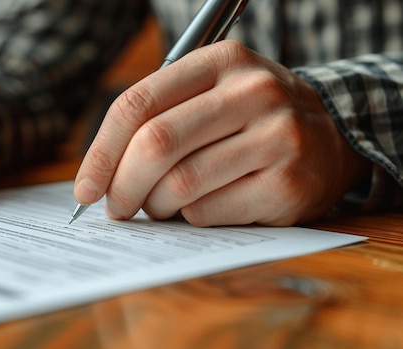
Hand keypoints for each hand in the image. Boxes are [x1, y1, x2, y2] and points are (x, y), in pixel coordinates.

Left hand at [74, 40, 370, 226]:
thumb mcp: (212, 94)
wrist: (333, 136)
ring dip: (156, 206)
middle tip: (116, 207)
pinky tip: (201, 207)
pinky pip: (209, 212)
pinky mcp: (287, 185)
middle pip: (156, 144)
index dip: (101, 151)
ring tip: (159, 206)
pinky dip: (190, 217)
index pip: (138, 104)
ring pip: (180, 184)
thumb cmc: (250, 119)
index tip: (86, 187)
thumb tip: (101, 176)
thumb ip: (159, 118)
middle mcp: (252, 93)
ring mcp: (275, 138)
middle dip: (122, 186)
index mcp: (221, 61)